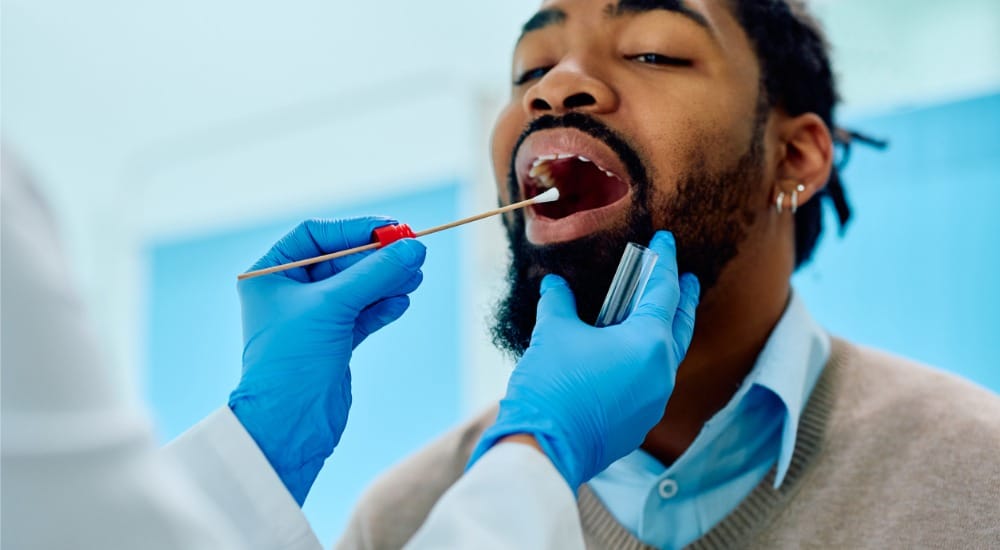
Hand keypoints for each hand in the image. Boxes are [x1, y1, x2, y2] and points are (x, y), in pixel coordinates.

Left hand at [229, 217, 425, 504]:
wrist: (289, 425)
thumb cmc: (292, 361)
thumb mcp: (333, 306)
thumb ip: (375, 273)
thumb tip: (414, 248)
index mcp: (269, 276)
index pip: (315, 236)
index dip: (354, 229)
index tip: (390, 228)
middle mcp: (288, 294)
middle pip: (342, 261)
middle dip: (377, 258)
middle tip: (414, 252)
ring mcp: (312, 319)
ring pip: (357, 288)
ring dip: (387, 281)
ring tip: (416, 277)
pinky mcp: (333, 342)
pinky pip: (363, 314)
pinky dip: (383, 306)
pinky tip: (401, 301)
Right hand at [468, 231, 698, 489]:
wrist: (544, 447)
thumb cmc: (552, 385)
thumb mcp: (554, 332)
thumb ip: (559, 302)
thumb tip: (555, 285)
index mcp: (649, 343)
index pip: (664, 291)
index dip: (665, 262)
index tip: (666, 241)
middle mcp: (661, 372)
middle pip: (680, 326)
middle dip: (683, 299)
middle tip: (686, 278)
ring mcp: (654, 400)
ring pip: (667, 356)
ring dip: (664, 331)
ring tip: (654, 314)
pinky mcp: (639, 422)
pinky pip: (651, 382)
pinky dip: (645, 360)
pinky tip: (628, 355)